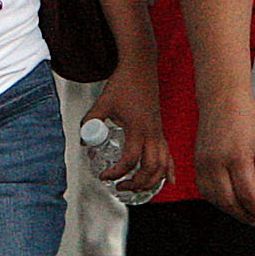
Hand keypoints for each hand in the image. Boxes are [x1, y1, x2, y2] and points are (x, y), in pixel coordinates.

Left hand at [86, 66, 170, 202]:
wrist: (140, 68)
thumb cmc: (123, 84)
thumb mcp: (103, 103)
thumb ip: (90, 121)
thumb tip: (84, 140)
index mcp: (138, 128)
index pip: (130, 159)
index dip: (117, 172)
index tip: (104, 175)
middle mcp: (152, 132)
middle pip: (151, 167)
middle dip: (137, 183)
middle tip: (121, 186)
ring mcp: (158, 131)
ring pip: (163, 163)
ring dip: (153, 180)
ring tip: (138, 187)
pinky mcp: (160, 129)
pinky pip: (169, 153)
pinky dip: (170, 169)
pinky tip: (170, 180)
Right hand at [195, 93, 254, 226]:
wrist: (221, 99)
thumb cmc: (245, 117)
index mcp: (236, 157)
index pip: (247, 194)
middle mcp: (215, 164)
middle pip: (229, 202)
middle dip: (246, 216)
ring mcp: (203, 165)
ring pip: (215, 200)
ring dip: (232, 211)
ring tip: (248, 214)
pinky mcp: (196, 165)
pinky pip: (206, 191)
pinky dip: (219, 201)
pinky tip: (232, 202)